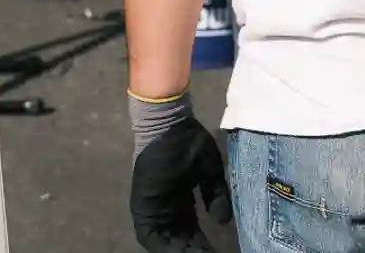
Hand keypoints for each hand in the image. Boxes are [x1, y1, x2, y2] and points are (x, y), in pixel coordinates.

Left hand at [130, 111, 231, 252]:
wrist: (166, 123)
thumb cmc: (188, 141)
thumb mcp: (209, 170)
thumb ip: (216, 195)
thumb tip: (222, 220)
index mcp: (182, 203)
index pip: (192, 234)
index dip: (202, 247)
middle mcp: (167, 210)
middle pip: (180, 241)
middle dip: (192, 251)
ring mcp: (153, 209)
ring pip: (164, 242)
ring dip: (179, 251)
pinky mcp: (142, 206)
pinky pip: (149, 235)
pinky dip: (162, 247)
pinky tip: (177, 252)